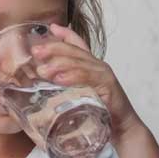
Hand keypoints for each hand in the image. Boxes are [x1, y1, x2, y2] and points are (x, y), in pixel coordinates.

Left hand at [33, 24, 142, 138]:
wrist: (123, 128)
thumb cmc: (100, 114)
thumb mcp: (80, 97)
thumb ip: (66, 89)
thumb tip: (44, 85)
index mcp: (91, 66)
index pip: (78, 45)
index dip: (65, 34)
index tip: (51, 28)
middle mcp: (98, 66)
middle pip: (74, 51)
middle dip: (53, 48)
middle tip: (35, 51)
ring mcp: (104, 75)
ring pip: (79, 63)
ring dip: (59, 64)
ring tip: (42, 70)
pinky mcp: (108, 86)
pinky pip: (88, 77)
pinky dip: (72, 76)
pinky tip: (59, 78)